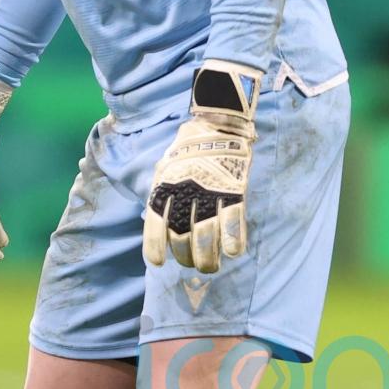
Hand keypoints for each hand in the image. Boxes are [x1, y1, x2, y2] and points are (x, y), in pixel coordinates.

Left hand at [143, 60, 261, 273]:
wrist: (217, 122)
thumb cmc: (188, 149)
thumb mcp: (165, 166)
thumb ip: (162, 192)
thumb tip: (157, 221)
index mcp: (166, 184)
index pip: (156, 221)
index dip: (155, 245)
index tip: (156, 263)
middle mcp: (186, 190)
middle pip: (182, 235)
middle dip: (185, 255)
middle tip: (190, 263)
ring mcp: (211, 190)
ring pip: (206, 235)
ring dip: (207, 257)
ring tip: (208, 267)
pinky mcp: (234, 190)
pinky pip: (233, 222)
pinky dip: (232, 241)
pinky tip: (231, 253)